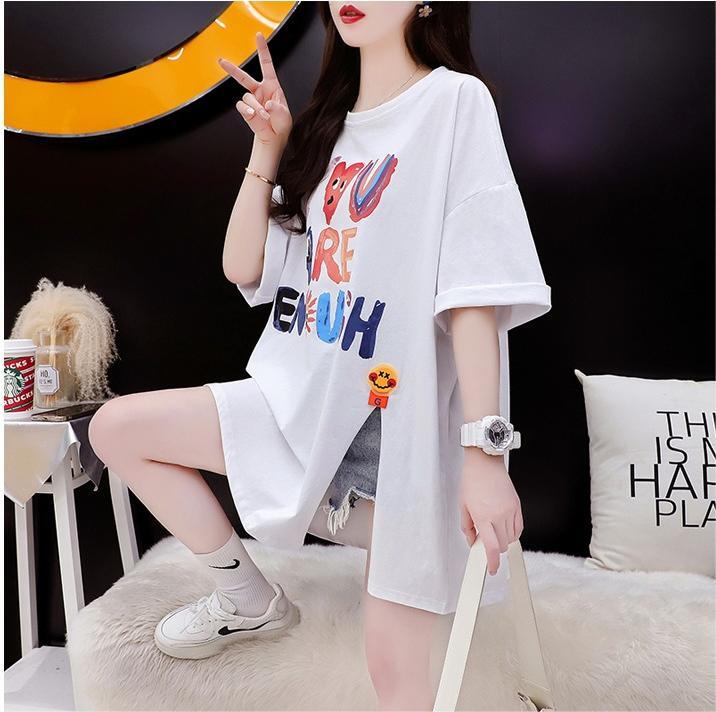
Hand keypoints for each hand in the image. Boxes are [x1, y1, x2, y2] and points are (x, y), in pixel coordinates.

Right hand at [218, 32, 291, 147]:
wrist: (274, 139)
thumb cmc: (281, 125)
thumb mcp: (284, 115)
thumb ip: (277, 108)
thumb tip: (267, 104)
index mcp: (272, 86)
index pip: (266, 64)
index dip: (262, 50)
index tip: (258, 35)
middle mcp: (260, 91)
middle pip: (244, 77)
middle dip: (232, 70)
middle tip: (221, 61)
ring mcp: (252, 100)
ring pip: (247, 97)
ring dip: (257, 107)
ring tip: (265, 117)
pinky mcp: (245, 110)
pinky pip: (242, 107)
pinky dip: (248, 111)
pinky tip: (254, 116)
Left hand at [459, 448, 523, 575]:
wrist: (485, 463)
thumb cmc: (472, 481)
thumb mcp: (463, 506)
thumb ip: (467, 527)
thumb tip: (472, 542)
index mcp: (483, 516)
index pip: (491, 547)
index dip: (493, 562)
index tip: (492, 569)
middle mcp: (499, 515)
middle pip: (502, 545)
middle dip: (494, 549)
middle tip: (484, 540)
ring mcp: (510, 510)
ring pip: (511, 538)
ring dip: (502, 540)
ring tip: (492, 529)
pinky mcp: (517, 506)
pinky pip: (519, 528)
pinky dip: (512, 532)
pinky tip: (503, 527)